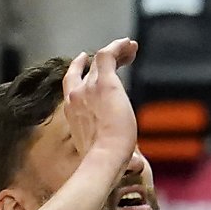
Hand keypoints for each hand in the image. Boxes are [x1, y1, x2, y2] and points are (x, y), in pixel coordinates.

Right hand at [62, 39, 139, 170]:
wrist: (105, 158)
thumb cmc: (107, 161)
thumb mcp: (108, 151)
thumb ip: (121, 153)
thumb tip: (138, 165)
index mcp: (73, 112)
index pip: (73, 86)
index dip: (81, 73)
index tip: (90, 65)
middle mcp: (75, 97)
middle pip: (84, 70)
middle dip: (97, 60)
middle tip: (117, 54)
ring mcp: (88, 89)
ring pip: (99, 59)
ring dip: (115, 50)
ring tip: (131, 47)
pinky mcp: (105, 84)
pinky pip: (107, 55)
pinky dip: (118, 46)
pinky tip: (130, 44)